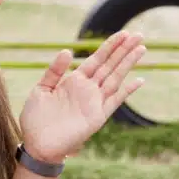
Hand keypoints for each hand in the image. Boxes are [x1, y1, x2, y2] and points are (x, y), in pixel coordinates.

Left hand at [19, 31, 146, 161]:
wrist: (37, 144)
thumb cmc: (36, 119)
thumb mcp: (41, 89)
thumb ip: (55, 70)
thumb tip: (67, 51)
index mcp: (74, 80)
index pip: (96, 59)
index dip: (109, 46)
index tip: (123, 33)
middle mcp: (88, 89)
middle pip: (110, 65)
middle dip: (124, 50)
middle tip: (139, 35)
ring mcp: (94, 102)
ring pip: (116, 77)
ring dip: (128, 64)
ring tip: (142, 49)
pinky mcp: (98, 116)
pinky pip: (115, 101)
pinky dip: (127, 91)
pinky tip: (139, 80)